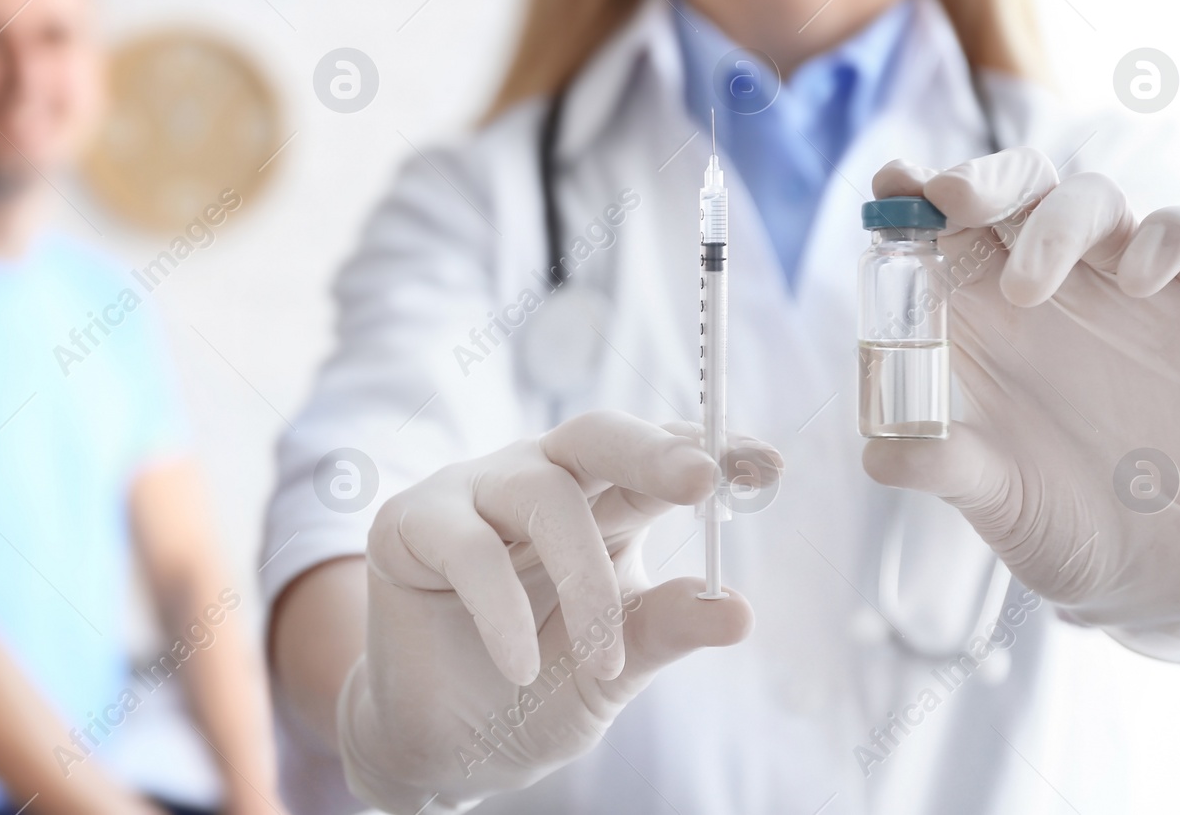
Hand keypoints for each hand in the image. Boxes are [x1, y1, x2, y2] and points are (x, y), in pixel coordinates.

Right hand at [337, 411, 780, 813]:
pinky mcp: (413, 523)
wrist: (441, 744)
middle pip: (597, 436)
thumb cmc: (534, 688)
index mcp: (600, 504)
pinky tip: (521, 666)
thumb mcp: (613, 669)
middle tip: (703, 479)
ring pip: (542, 494)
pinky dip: (502, 609)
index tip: (767, 465)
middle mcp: (539, 481)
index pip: (658, 461)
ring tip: (601, 662)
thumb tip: (738, 610)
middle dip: (654, 452)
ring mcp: (473, 494)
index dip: (709, 452)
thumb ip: (664, 631)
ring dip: (583, 581)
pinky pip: (470, 548)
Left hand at [865, 149, 1179, 660]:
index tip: (891, 185)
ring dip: (1055, 223)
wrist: (1156, 565)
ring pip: (1095, 199)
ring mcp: (1126, 285)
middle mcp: (1051, 281)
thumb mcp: (991, 494)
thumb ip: (942, 465)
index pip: (947, 224)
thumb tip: (879, 455)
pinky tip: (1138, 281)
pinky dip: (1166, 237)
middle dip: (985, 179)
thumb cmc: (1057, 511)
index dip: (917, 192)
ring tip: (1025, 289)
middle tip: (952, 200)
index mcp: (983, 310)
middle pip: (1019, 189)